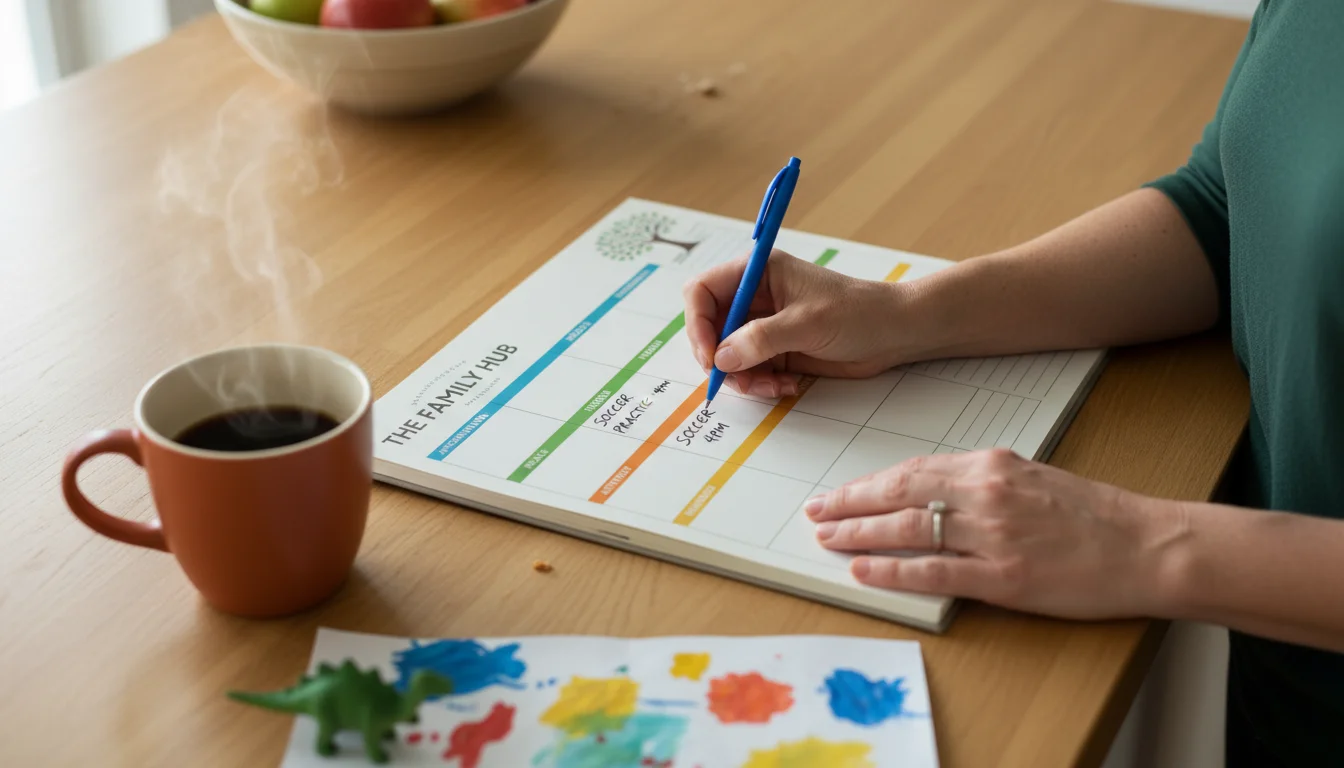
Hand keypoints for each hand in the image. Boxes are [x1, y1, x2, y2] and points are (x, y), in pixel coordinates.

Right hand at [682, 249, 905, 397]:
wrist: (894, 333)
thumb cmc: (858, 312)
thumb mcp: (807, 323)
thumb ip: (761, 339)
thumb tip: (721, 358)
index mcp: (757, 273)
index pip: (702, 291)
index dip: (697, 323)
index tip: (710, 355)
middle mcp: (754, 297)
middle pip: (709, 328)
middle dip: (719, 358)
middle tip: (736, 379)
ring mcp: (764, 325)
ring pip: (727, 355)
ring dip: (743, 377)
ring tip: (771, 386)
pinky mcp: (776, 350)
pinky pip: (750, 370)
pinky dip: (761, 383)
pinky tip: (787, 385)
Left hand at [805, 448, 1180, 619]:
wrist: (1148, 546)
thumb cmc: (1094, 514)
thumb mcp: (1032, 478)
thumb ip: (982, 483)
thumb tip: (932, 493)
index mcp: (991, 465)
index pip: (911, 471)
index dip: (868, 484)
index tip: (839, 493)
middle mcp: (985, 493)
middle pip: (899, 494)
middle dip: (850, 504)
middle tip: (815, 512)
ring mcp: (993, 536)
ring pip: (908, 529)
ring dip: (860, 534)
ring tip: (827, 539)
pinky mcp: (1004, 578)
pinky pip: (934, 571)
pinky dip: (894, 570)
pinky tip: (865, 570)